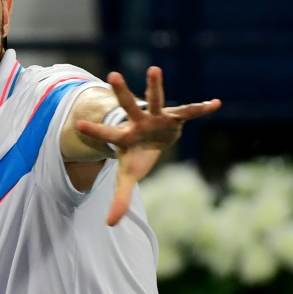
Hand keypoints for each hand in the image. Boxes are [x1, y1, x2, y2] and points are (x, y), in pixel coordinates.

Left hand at [75, 66, 220, 225]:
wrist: (152, 139)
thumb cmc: (136, 156)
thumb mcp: (127, 176)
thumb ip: (119, 198)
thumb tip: (109, 224)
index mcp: (124, 137)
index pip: (106, 134)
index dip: (94, 131)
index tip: (78, 124)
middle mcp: (138, 123)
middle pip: (128, 107)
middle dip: (121, 92)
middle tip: (111, 74)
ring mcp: (155, 117)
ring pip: (154, 99)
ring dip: (154, 86)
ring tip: (153, 68)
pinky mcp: (174, 116)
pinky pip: (189, 112)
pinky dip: (201, 109)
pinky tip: (215, 104)